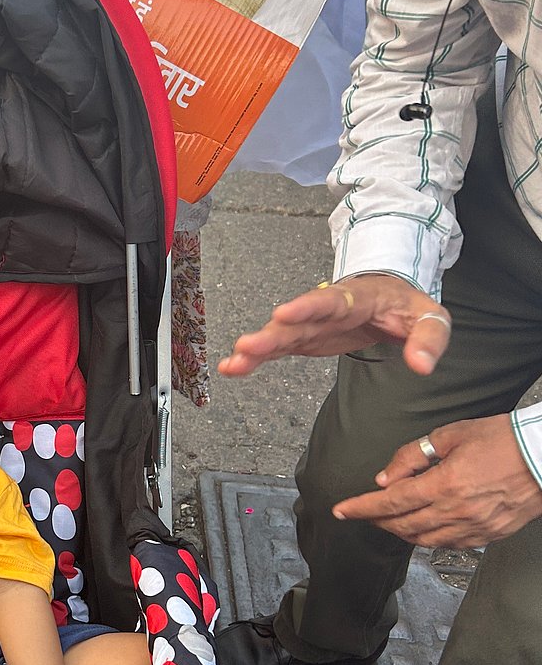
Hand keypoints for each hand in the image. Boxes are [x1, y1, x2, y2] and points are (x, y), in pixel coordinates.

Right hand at [218, 273, 452, 379]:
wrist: (390, 297)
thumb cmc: (406, 305)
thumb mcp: (430, 317)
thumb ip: (429, 339)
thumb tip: (421, 365)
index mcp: (357, 297)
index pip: (330, 300)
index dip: (306, 307)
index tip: (283, 314)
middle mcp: (326, 307)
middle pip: (296, 320)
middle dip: (272, 333)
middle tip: (248, 345)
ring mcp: (312, 323)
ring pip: (281, 334)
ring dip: (257, 349)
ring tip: (234, 364)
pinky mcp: (304, 338)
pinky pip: (278, 348)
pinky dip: (256, 357)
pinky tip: (233, 367)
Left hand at [332, 414, 541, 547]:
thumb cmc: (503, 439)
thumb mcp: (451, 435)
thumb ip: (413, 456)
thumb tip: (386, 477)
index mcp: (444, 485)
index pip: (390, 502)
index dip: (361, 507)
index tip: (341, 510)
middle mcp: (457, 511)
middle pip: (402, 525)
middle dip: (376, 520)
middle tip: (362, 513)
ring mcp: (474, 527)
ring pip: (424, 540)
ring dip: (400, 531)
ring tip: (388, 519)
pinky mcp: (489, 535)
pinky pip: (449, 544)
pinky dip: (429, 538)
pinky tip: (423, 528)